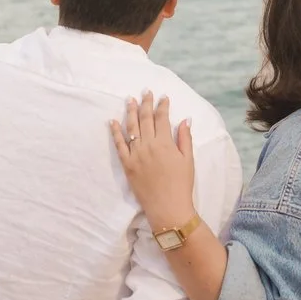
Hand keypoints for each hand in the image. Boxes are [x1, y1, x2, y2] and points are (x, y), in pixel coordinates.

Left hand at [111, 93, 197, 232]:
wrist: (168, 207)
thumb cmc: (181, 185)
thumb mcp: (188, 160)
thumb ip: (185, 138)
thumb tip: (185, 119)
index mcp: (165, 143)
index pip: (162, 118)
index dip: (162, 105)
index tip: (163, 97)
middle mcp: (148, 145)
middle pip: (145, 118)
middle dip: (146, 103)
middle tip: (146, 92)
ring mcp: (135, 154)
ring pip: (131, 127)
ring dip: (130, 112)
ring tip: (130, 100)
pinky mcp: (127, 164)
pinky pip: (119, 145)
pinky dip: (115, 132)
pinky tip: (112, 121)